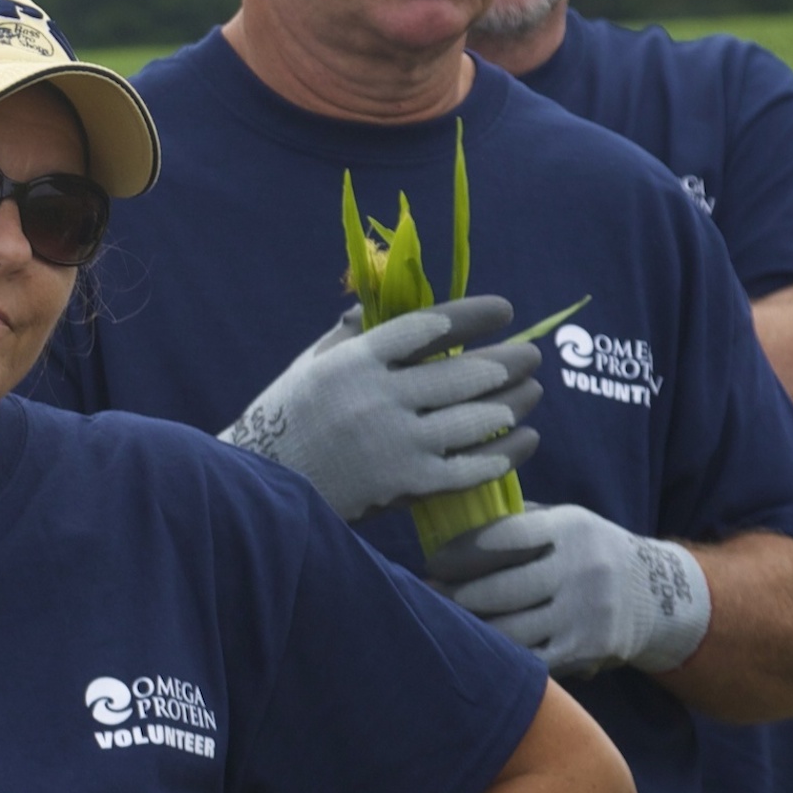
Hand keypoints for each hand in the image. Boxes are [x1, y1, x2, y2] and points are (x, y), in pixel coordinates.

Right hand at [219, 299, 540, 522]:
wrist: (260, 488)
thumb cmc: (284, 419)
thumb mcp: (308, 366)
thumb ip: (348, 336)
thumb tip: (381, 304)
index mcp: (354, 362)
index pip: (429, 327)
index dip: (474, 316)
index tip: (504, 310)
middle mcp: (378, 399)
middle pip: (465, 373)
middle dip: (510, 362)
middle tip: (532, 356)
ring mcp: (394, 444)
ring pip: (476, 420)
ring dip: (514, 405)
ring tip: (531, 395)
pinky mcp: (404, 485)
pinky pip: (469, 468)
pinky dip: (503, 454)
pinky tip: (522, 442)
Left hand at [419, 503, 710, 674]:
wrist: (658, 593)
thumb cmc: (587, 553)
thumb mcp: (565, 523)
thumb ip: (517, 522)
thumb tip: (448, 525)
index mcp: (572, 528)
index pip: (503, 539)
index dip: (459, 553)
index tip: (432, 563)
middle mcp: (583, 570)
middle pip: (500, 590)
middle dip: (453, 596)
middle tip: (425, 596)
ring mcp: (588, 613)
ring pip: (509, 631)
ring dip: (468, 630)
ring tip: (443, 623)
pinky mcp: (588, 649)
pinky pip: (529, 659)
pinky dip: (498, 656)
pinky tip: (477, 648)